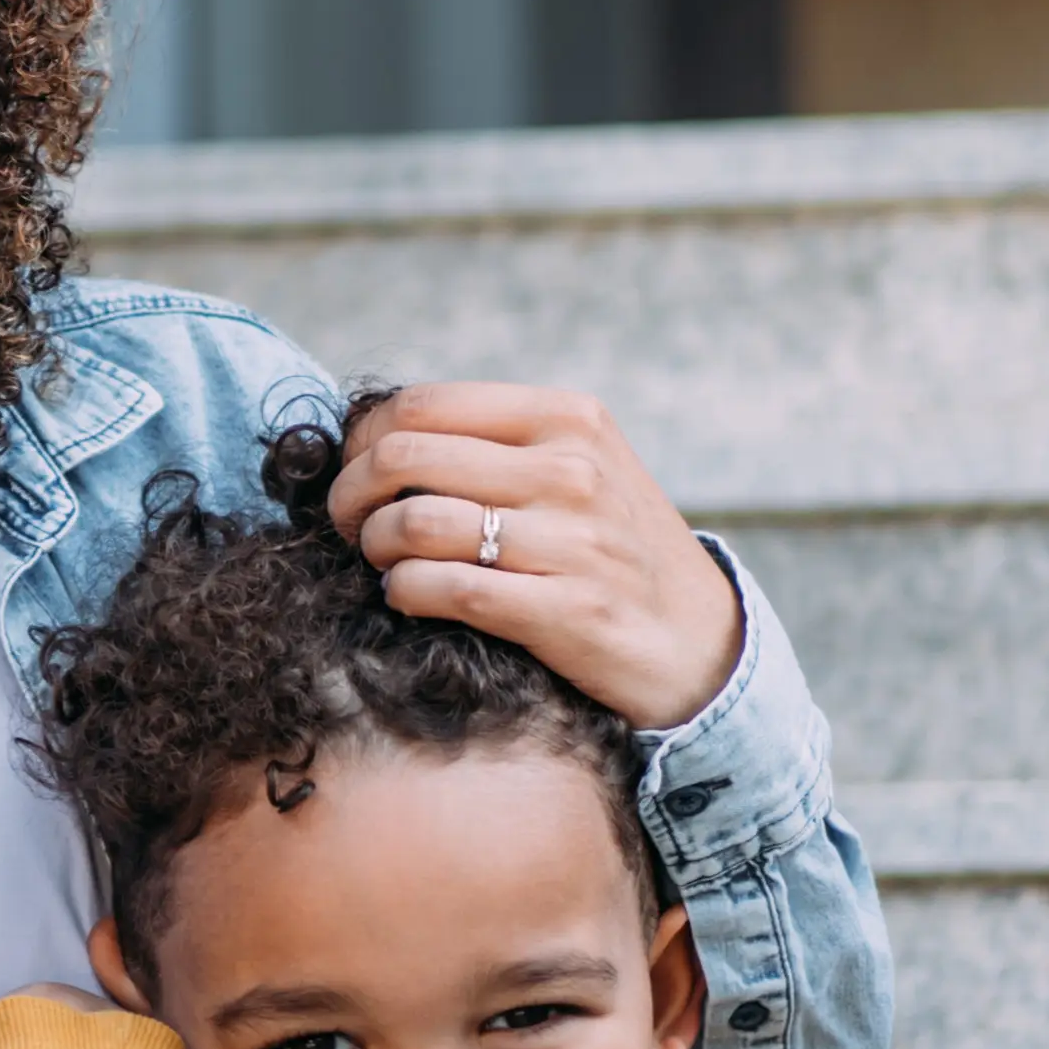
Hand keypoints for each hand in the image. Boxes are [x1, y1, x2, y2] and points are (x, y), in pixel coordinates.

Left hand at [325, 385, 742, 731]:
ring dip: (373, 548)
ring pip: (413, 524)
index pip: (420, 405)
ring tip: (383, 562)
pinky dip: (403, 592)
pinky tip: (410, 596)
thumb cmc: (614, 550)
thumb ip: (498, 442)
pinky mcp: (565, 610)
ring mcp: (572, 540)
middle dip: (350, 495)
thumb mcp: (579, 467)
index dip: (362, 441)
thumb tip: (380, 433)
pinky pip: (440, 588)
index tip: (354, 473)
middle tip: (349, 524)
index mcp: (567, 418)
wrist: (699, 643)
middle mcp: (571, 469)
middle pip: (402, 458)